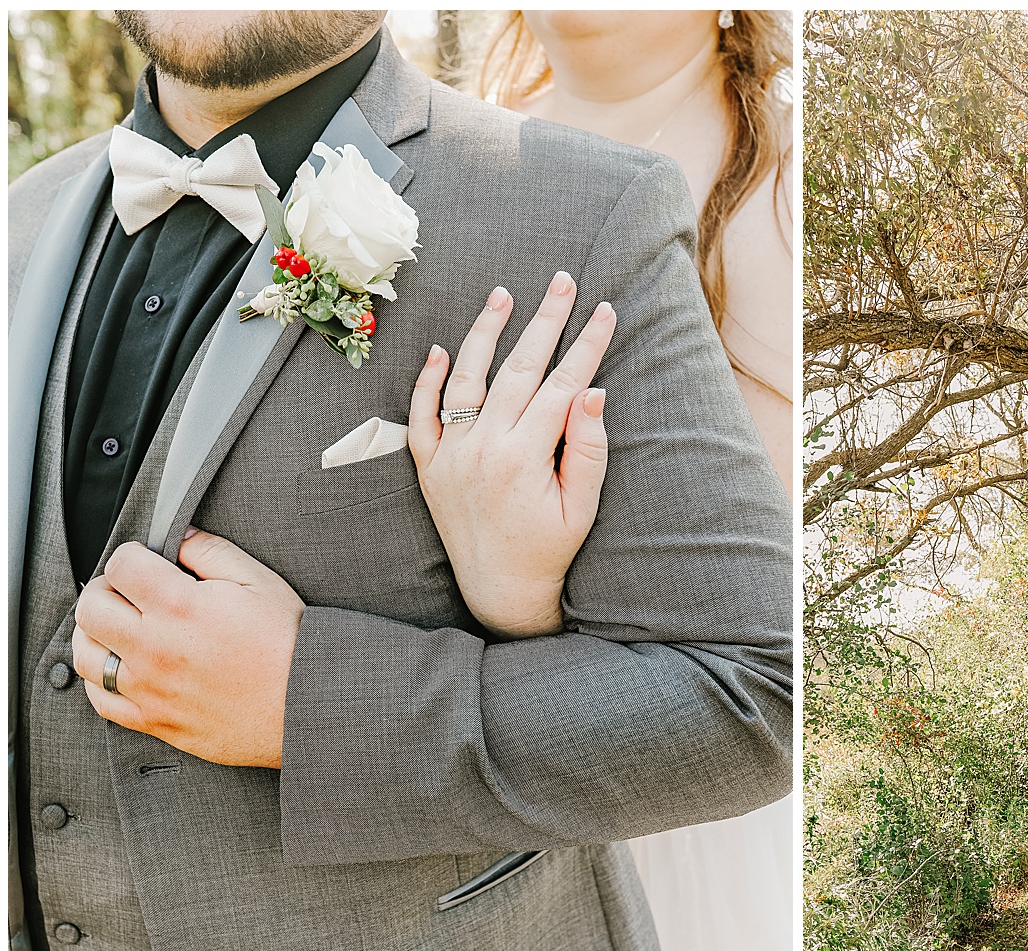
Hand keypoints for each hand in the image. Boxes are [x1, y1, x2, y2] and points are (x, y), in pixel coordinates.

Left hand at [71, 533, 305, 768]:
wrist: (309, 706)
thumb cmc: (292, 646)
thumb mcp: (261, 583)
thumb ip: (212, 551)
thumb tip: (179, 537)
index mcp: (180, 606)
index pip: (121, 564)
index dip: (134, 556)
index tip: (148, 563)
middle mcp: (154, 647)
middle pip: (91, 606)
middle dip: (108, 589)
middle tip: (132, 592)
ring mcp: (150, 687)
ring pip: (85, 653)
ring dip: (98, 633)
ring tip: (124, 628)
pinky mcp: (154, 720)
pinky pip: (101, 699)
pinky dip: (103, 679)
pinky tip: (126, 667)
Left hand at [408, 275, 611, 638]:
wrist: (499, 591)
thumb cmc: (550, 549)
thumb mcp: (582, 506)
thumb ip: (588, 449)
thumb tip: (592, 391)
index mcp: (523, 458)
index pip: (561, 385)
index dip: (587, 345)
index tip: (606, 311)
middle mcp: (482, 450)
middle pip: (518, 369)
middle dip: (545, 320)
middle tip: (562, 281)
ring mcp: (450, 456)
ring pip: (465, 379)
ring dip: (485, 333)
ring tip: (503, 295)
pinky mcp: (429, 467)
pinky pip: (421, 415)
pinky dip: (428, 380)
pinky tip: (442, 348)